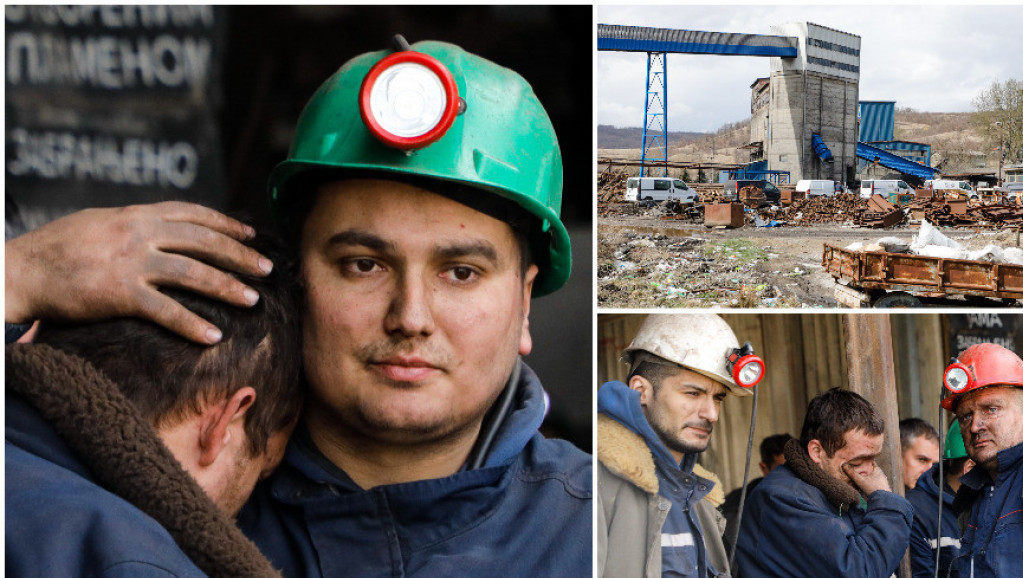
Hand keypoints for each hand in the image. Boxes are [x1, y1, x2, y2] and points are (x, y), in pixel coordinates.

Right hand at [5, 202, 272, 343]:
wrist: (20, 269)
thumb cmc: (57, 248)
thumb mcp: (100, 223)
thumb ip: (135, 224)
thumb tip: (165, 227)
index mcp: (136, 214)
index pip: (192, 214)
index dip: (226, 223)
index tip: (251, 234)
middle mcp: (138, 232)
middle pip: (203, 242)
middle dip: (240, 255)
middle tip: (268, 269)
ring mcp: (130, 262)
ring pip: (193, 274)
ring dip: (227, 287)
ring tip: (253, 300)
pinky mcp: (119, 293)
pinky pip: (165, 310)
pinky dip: (191, 324)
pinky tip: (213, 336)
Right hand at [843, 462, 890, 495]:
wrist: (882, 501)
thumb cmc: (873, 488)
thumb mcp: (860, 480)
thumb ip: (852, 473)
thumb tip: (844, 465)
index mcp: (878, 470)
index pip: (871, 462)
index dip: (865, 460)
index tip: (859, 459)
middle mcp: (881, 475)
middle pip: (872, 469)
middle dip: (865, 469)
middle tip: (857, 468)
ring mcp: (882, 482)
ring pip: (873, 476)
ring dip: (867, 476)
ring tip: (860, 476)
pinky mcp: (881, 488)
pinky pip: (874, 482)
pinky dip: (869, 482)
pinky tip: (864, 484)